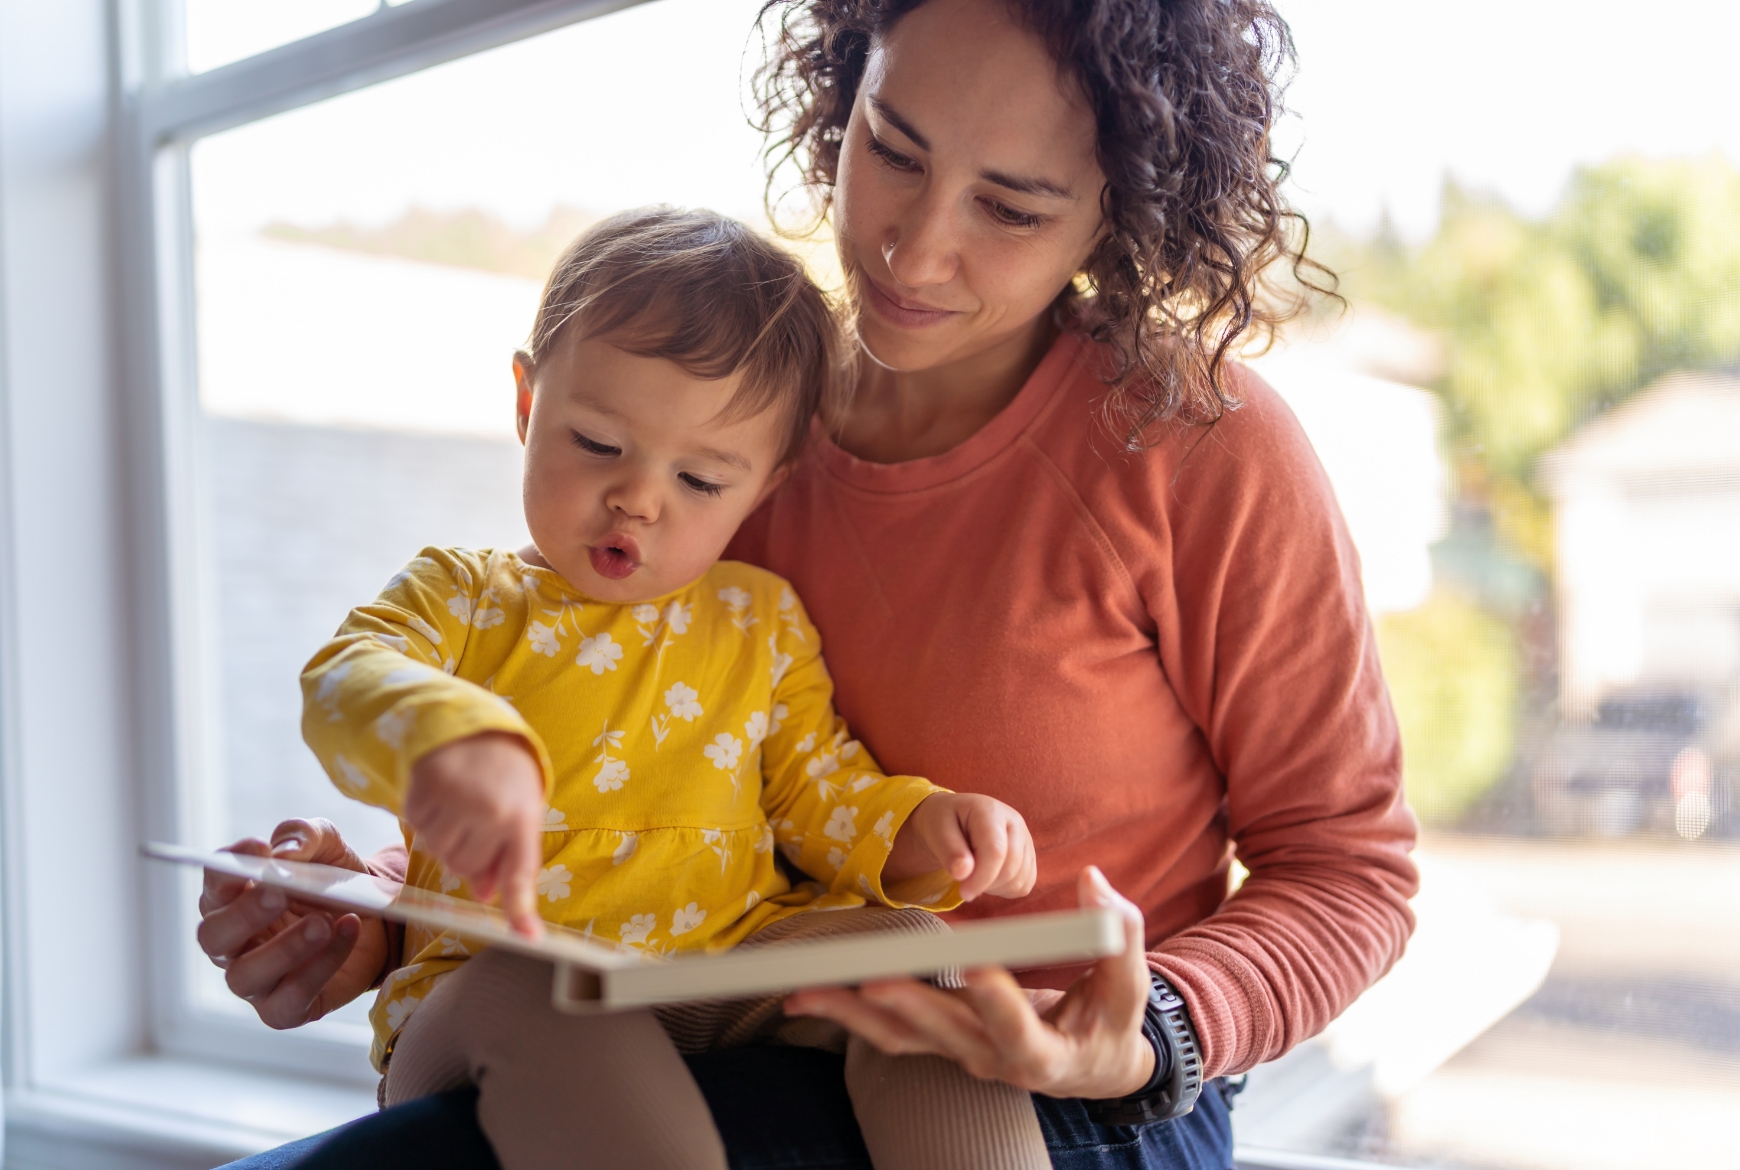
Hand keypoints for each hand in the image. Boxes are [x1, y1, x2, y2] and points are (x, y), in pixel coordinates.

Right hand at [197, 818, 388, 1028]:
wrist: (379, 921)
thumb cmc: (335, 881)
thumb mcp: (327, 846)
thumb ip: (304, 836)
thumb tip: (283, 852)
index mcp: (233, 899)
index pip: (214, 884)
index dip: (228, 868)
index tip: (258, 848)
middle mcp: (233, 943)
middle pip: (213, 936)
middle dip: (244, 914)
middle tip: (279, 893)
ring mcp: (255, 981)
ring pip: (244, 976)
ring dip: (284, 948)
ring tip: (323, 923)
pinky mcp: (284, 1010)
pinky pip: (289, 999)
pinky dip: (319, 968)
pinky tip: (346, 933)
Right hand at [405, 731, 545, 936]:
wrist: (476, 727)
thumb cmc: (504, 776)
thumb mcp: (519, 811)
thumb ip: (506, 856)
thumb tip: (486, 896)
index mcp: (522, 816)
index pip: (521, 872)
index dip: (522, 908)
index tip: (528, 938)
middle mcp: (491, 810)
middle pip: (465, 866)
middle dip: (468, 851)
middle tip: (477, 818)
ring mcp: (455, 800)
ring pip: (439, 851)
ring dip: (445, 835)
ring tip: (461, 803)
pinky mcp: (423, 790)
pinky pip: (417, 828)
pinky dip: (426, 817)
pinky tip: (442, 794)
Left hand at [785, 866, 1156, 1099]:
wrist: (1091, 1064)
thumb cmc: (1112, 1020)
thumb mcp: (1128, 984)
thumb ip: (1119, 932)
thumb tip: (1093, 881)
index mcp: (1044, 1054)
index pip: (1017, 1029)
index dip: (996, 1000)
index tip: (976, 967)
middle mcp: (993, 1061)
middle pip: (943, 1034)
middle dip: (907, 1004)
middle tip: (874, 978)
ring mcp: (961, 1053)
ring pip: (901, 1037)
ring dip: (852, 1015)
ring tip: (807, 993)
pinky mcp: (940, 1041)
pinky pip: (888, 1032)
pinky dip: (848, 1014)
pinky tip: (810, 997)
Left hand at [883, 792, 1036, 901]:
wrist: (954, 819)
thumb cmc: (944, 823)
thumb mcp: (936, 830)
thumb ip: (949, 850)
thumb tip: (963, 873)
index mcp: (990, 811)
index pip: (995, 851)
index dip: (981, 878)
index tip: (963, 893)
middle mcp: (1014, 822)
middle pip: (1011, 868)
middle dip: (985, 885)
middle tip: (963, 883)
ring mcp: (1025, 839)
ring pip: (1020, 879)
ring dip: (995, 888)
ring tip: (974, 875)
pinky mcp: (1029, 856)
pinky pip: (1025, 885)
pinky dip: (1005, 890)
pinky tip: (988, 878)